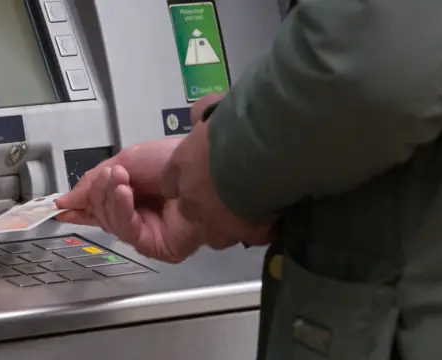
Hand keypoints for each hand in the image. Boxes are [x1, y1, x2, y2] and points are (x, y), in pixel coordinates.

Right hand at [55, 139, 202, 262]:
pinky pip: (129, 232)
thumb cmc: (173, 160)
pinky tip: (126, 194)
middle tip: (110, 176)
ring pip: (112, 224)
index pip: (100, 205)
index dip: (80, 206)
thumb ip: (94, 181)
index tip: (60, 205)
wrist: (204, 166)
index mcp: (133, 194)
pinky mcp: (158, 246)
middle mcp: (140, 215)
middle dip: (99, 193)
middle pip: (102, 214)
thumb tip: (66, 199)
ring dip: (111, 198)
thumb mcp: (126, 160)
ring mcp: (148, 232)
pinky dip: (122, 211)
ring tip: (119, 179)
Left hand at [161, 94, 271, 245]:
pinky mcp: (243, 231)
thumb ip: (203, 115)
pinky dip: (258, 229)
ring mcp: (215, 219)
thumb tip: (200, 115)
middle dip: (204, 204)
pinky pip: (249, 235)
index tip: (198, 176)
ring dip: (228, 222)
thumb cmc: (240, 122)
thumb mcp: (214, 110)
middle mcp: (192, 196)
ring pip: (215, 231)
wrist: (267, 146)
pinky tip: (272, 217)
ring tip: (248, 208)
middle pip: (189, 210)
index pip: (170, 182)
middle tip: (226, 191)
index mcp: (182, 165)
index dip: (183, 180)